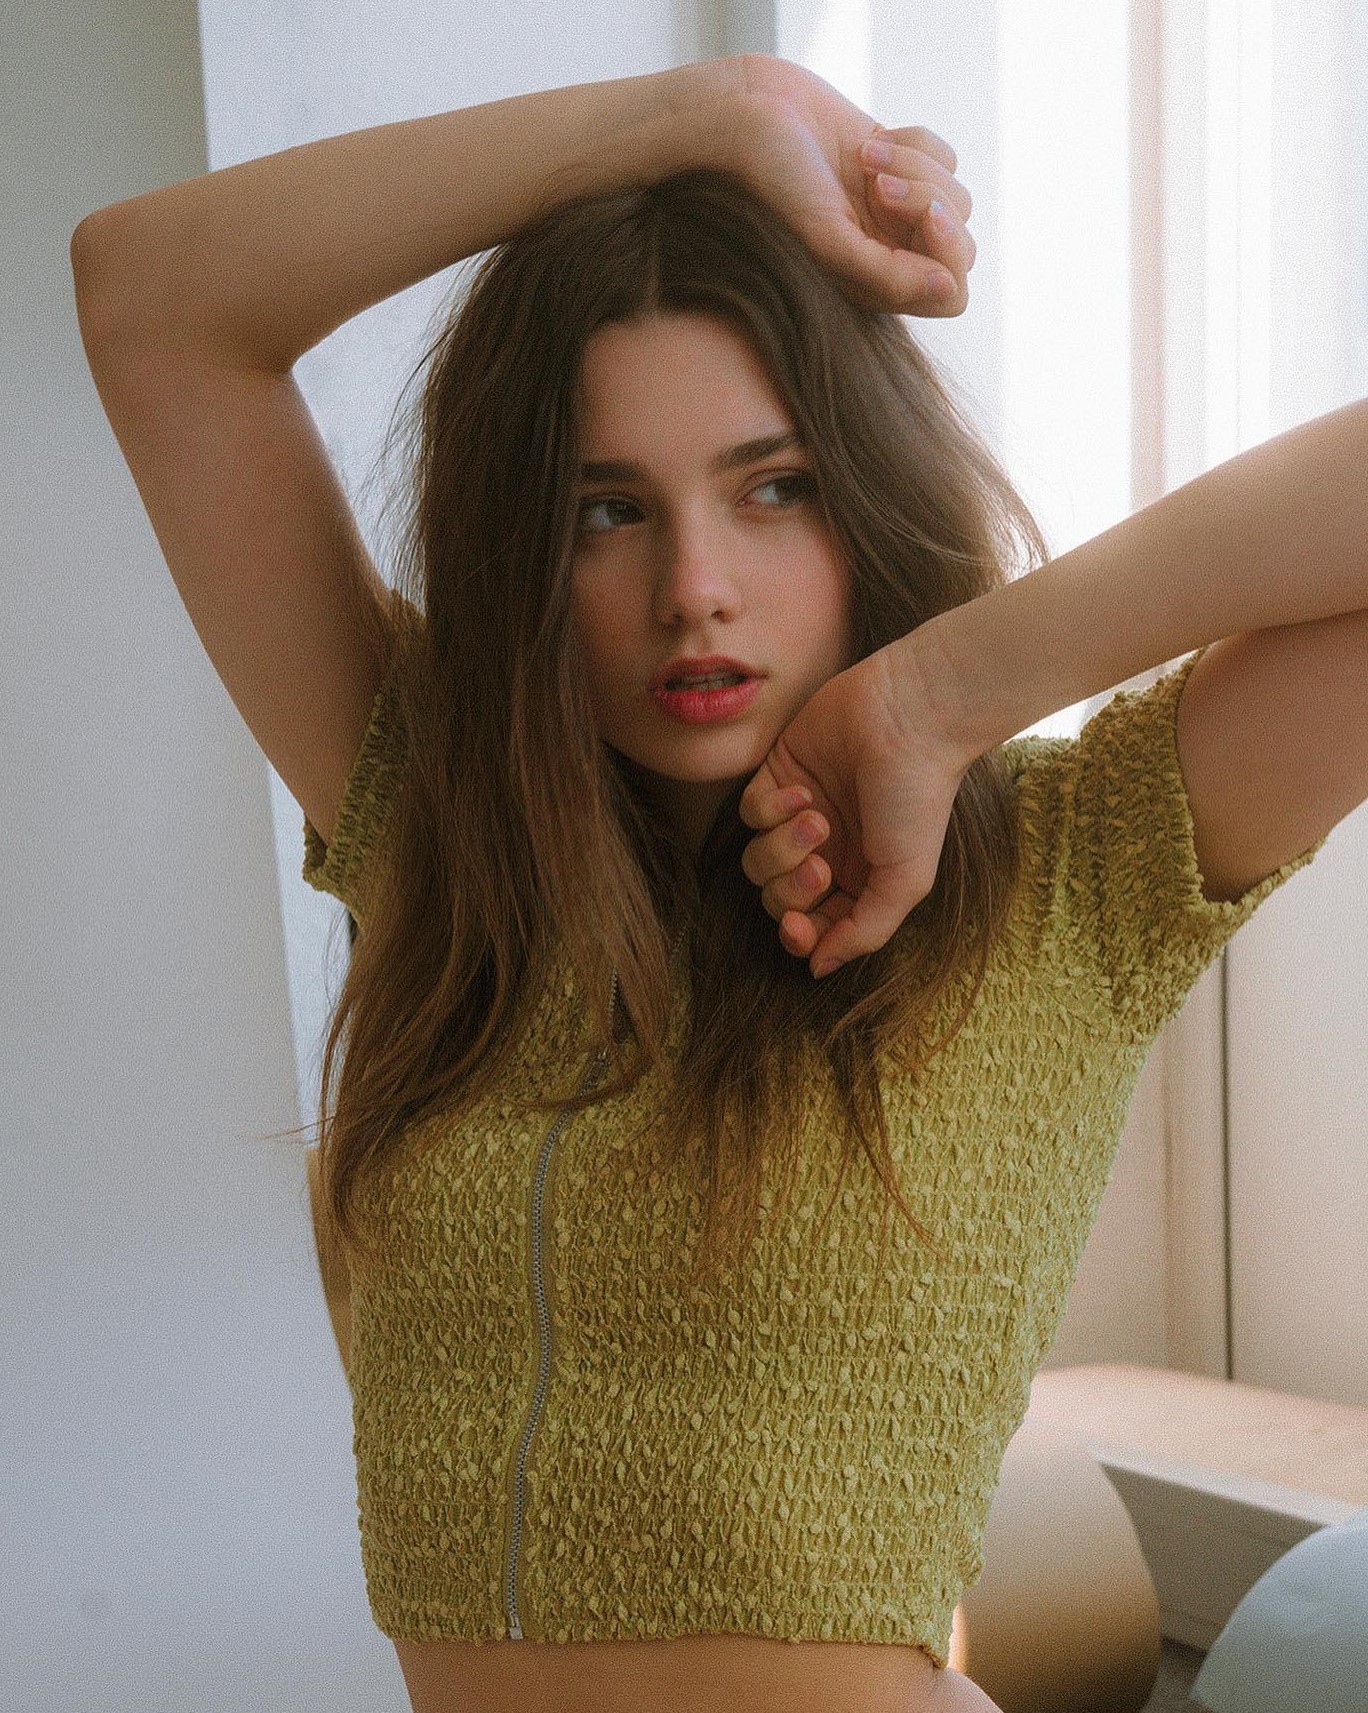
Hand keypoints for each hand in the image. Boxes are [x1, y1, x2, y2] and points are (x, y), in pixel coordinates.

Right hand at [724, 54, 975, 315]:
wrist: (740, 115)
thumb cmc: (769, 183)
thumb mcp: (826, 237)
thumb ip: (888, 276)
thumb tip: (949, 288)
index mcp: (871, 287)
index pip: (951, 294)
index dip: (950, 256)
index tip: (929, 219)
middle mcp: (888, 255)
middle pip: (962, 246)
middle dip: (931, 204)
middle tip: (879, 186)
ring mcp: (896, 210)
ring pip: (957, 196)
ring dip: (916, 168)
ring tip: (864, 159)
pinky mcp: (900, 163)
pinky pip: (946, 157)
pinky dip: (916, 142)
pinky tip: (869, 143)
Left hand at [738, 644, 971, 978]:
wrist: (910, 717)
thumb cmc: (916, 798)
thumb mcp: (904, 879)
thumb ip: (864, 932)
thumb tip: (819, 969)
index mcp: (857, 882)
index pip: (810, 928)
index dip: (797, 934)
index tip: (799, 926)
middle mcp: (826, 852)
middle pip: (776, 899)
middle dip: (790, 887)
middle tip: (820, 860)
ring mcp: (798, 816)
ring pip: (756, 860)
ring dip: (781, 847)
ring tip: (817, 817)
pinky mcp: (777, 776)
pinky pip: (749, 813)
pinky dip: (769, 809)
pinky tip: (803, 791)